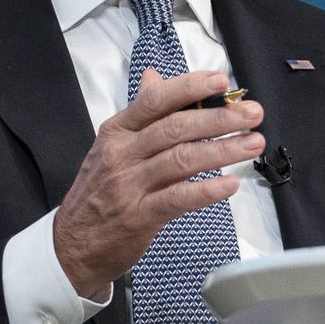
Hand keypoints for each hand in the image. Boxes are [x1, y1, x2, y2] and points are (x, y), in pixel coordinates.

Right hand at [53, 70, 265, 298]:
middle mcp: (122, 154)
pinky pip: (178, 199)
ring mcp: (130, 185)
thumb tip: (154, 78)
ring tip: (253, 143)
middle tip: (252, 114)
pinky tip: (230, 185)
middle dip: (219, 118)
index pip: (156, 101)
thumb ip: (139, 114)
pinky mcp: (140, 217)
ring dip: (223, 150)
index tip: (221, 81)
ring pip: (182, 160)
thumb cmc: (98, 193)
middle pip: (175, 127)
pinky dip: (206, 191)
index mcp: (117, 132)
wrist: (71, 244)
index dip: (190, 87)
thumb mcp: (111, 146)